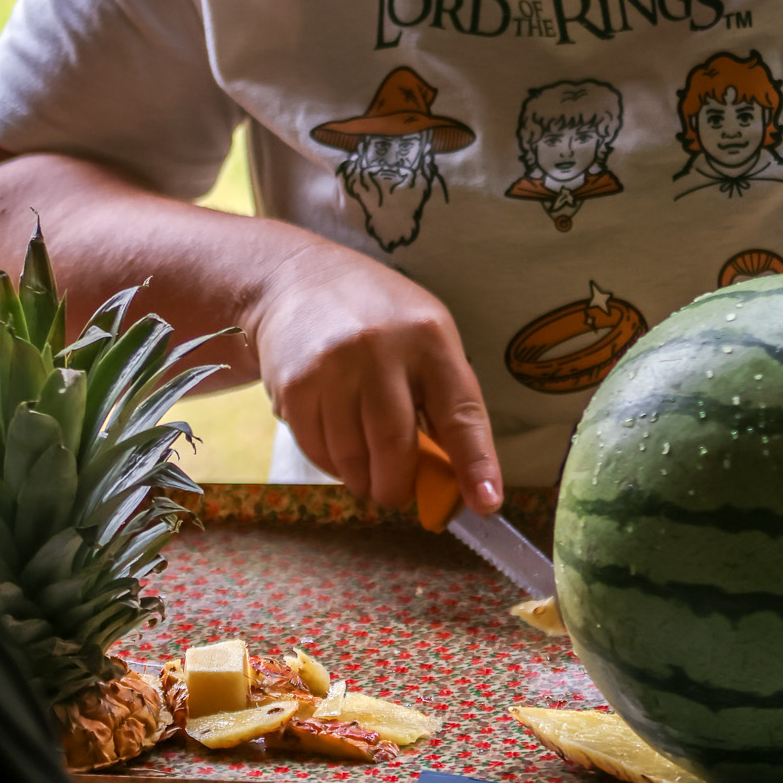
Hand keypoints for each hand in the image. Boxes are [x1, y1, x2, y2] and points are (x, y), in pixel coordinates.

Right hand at [242, 236, 502, 513]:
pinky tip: (337, 442)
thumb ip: (442, 398)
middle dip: (398, 486)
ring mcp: (334, 365)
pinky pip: (317, 451)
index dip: (475, 463)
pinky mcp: (295, 384)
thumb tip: (458, 478)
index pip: (460, 411)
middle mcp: (382, 347)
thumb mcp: (425, 336)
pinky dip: (331, 464)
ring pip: (353, 458)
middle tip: (397, 494)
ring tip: (365, 468)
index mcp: (430, 336)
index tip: (487, 503)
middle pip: (395, 448)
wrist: (297, 279)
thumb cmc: (377, 315)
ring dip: (362, 479)